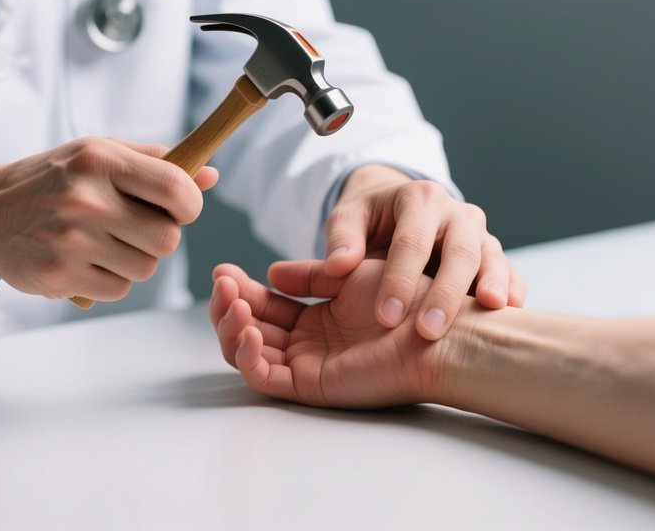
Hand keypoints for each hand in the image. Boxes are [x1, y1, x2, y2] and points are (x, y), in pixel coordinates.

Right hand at [0, 137, 217, 299]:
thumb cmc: (54, 178)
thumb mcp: (101, 153)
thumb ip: (158, 162)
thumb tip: (211, 175)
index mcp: (102, 159)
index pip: (176, 188)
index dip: (190, 204)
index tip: (180, 207)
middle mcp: (86, 198)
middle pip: (168, 238)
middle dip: (163, 236)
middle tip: (140, 227)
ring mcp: (71, 240)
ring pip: (147, 267)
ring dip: (137, 259)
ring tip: (107, 240)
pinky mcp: (60, 275)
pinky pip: (119, 289)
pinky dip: (112, 279)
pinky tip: (88, 258)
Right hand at [210, 259, 455, 407]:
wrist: (431, 328)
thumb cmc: (401, 297)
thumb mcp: (348, 274)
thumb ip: (309, 275)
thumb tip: (271, 271)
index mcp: (314, 319)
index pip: (263, 305)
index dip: (239, 288)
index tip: (222, 269)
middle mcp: (306, 343)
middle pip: (247, 328)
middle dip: (228, 305)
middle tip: (222, 282)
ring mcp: (305, 365)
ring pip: (247, 353)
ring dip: (231, 327)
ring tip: (234, 303)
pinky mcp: (310, 385)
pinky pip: (264, 377)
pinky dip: (247, 355)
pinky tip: (250, 330)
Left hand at [322, 165, 525, 338]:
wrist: (396, 210)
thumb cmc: (369, 220)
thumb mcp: (348, 218)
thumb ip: (342, 238)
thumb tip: (339, 265)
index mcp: (419, 199)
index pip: (411, 241)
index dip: (399, 279)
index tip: (385, 317)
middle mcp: (456, 214)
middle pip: (458, 251)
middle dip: (445, 293)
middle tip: (428, 331)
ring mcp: (479, 234)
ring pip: (491, 258)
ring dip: (491, 286)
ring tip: (488, 310)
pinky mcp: (492, 256)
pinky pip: (509, 271)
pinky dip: (513, 289)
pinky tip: (512, 310)